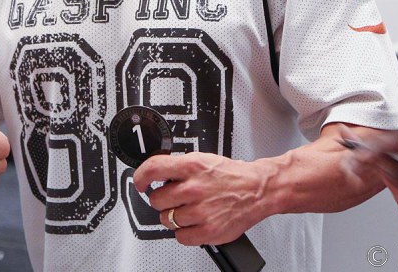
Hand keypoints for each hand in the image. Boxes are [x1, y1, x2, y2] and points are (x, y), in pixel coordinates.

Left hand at [133, 152, 263, 245]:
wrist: (257, 190)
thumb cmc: (231, 176)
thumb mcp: (203, 160)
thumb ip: (180, 167)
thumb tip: (157, 174)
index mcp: (192, 166)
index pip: (153, 169)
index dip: (140, 177)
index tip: (140, 183)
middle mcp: (194, 188)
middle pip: (156, 199)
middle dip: (163, 200)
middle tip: (174, 198)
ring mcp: (200, 211)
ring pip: (166, 219)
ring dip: (173, 216)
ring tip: (188, 210)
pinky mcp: (208, 231)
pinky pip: (180, 237)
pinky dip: (184, 232)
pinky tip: (194, 223)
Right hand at [342, 130, 397, 242]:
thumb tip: (386, 167)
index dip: (381, 147)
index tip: (367, 156)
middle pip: (386, 144)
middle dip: (367, 150)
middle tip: (353, 161)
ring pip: (380, 153)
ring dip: (362, 156)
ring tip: (349, 165)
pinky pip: (380, 166)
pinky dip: (365, 165)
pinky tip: (352, 165)